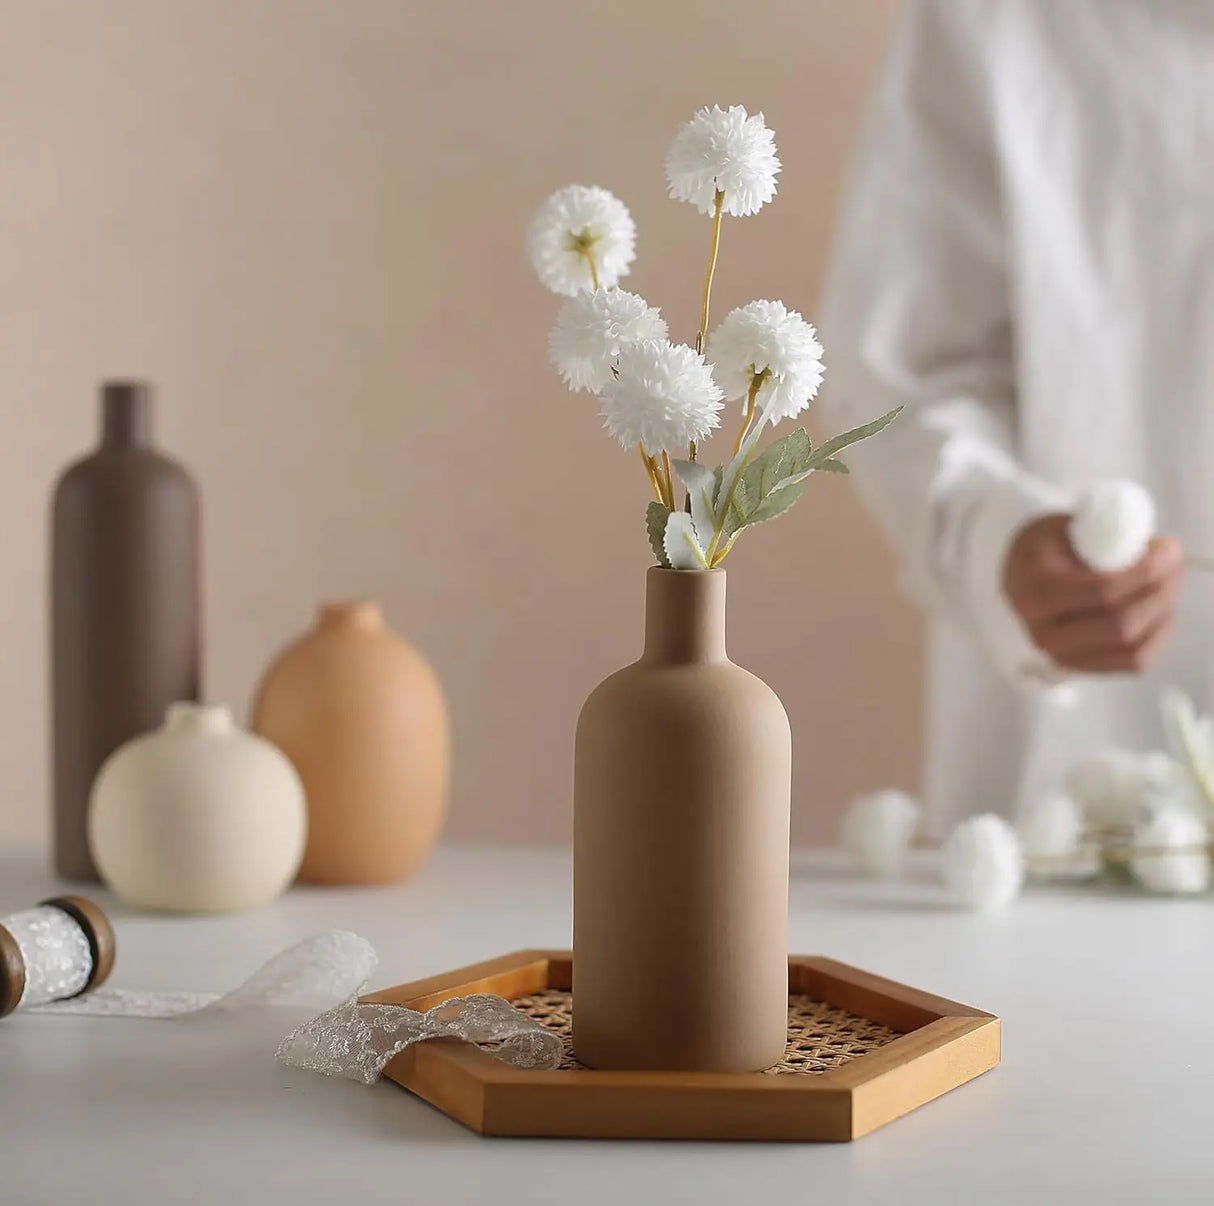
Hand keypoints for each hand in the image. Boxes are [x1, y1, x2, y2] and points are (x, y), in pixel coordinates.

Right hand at [1003, 514, 1183, 672]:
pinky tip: (1159, 611)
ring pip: (1131, 645)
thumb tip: (1153, 550)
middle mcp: (1043, 630)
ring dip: (1162, 613)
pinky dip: (1158, 636)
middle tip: (1174, 565)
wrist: (1020, 574)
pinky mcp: (1079, 666)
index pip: (1102, 591)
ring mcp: (1060, 654)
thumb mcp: (1067, 527)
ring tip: (1168, 584)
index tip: (1168, 550)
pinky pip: (1133, 661)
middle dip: (1160, 593)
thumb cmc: (1048, 547)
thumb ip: (1105, 535)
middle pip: (1120, 623)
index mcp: (1036, 591)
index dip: (1145, 573)